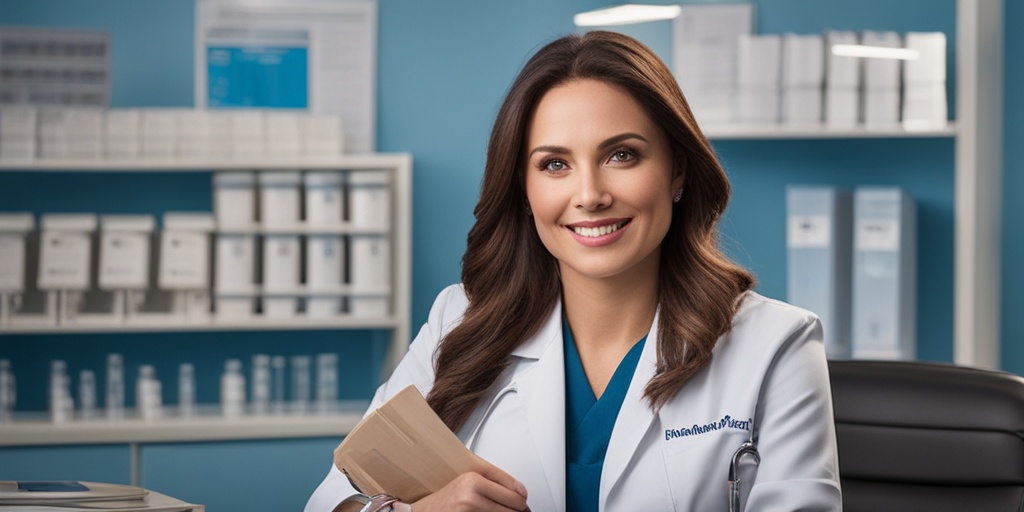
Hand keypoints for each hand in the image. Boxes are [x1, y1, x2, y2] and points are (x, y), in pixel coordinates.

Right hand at [411, 466, 528, 511]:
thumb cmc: (446, 498)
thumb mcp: (468, 481)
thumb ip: (493, 481)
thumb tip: (520, 491)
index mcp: (474, 479)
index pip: (513, 489)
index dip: (521, 497)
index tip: (523, 500)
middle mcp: (472, 493)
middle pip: (514, 505)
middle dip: (516, 509)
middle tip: (514, 509)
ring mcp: (469, 510)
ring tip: (494, 510)